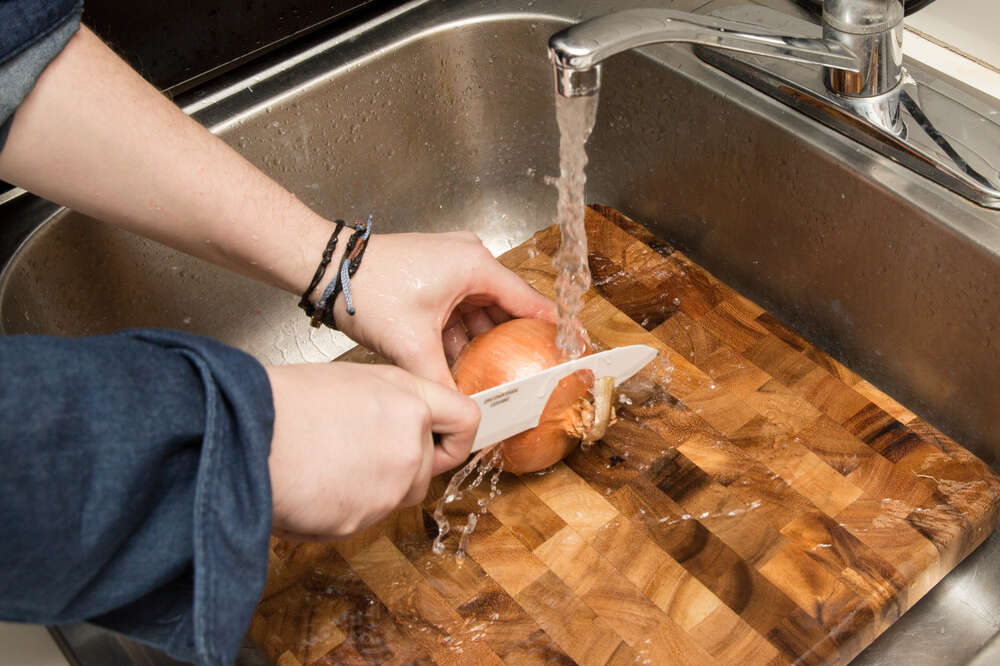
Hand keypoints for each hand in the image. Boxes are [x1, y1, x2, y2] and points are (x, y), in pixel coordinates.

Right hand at [265, 362, 478, 538]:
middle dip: (399, 468)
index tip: (444, 445)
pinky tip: (308, 486)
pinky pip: (361, 518)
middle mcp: (409, 441)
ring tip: (323, 466)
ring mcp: (391, 484)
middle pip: (427, 467)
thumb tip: (389, 423)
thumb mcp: (346, 383)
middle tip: (354, 454)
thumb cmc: (279, 402)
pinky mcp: (364, 519)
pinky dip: (339, 510)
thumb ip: (384, 406)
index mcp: (406, 397)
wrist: (241, 434)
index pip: (464, 419)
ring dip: (369, 490)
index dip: (455, 437)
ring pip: (395, 496)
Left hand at [329, 231, 556, 386]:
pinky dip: (460, 332)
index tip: (569, 351)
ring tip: (491, 375)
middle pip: (505, 308)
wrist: (328, 269)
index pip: (529, 302)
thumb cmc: (369, 290)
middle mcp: (470, 259)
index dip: (551, 330)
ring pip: (480, 310)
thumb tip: (462, 416)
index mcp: (476, 266)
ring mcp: (451, 264)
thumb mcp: (411, 345)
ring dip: (482, 341)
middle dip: (511, 343)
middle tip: (525, 374)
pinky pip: (460, 307)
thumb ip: (442, 383)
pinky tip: (457, 362)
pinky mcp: (434, 273)